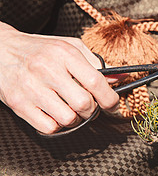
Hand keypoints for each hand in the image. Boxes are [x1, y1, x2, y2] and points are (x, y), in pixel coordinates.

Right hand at [0, 22, 119, 133]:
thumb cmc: (41, 50)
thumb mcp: (70, 47)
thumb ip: (96, 63)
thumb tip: (122, 78)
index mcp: (64, 53)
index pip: (96, 81)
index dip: (110, 98)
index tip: (113, 105)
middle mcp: (47, 69)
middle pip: (84, 104)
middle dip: (92, 111)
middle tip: (89, 107)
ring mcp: (31, 88)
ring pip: (68, 118)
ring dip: (75, 120)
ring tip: (70, 109)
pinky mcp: (18, 103)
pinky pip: (49, 127)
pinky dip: (57, 125)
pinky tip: (54, 114)